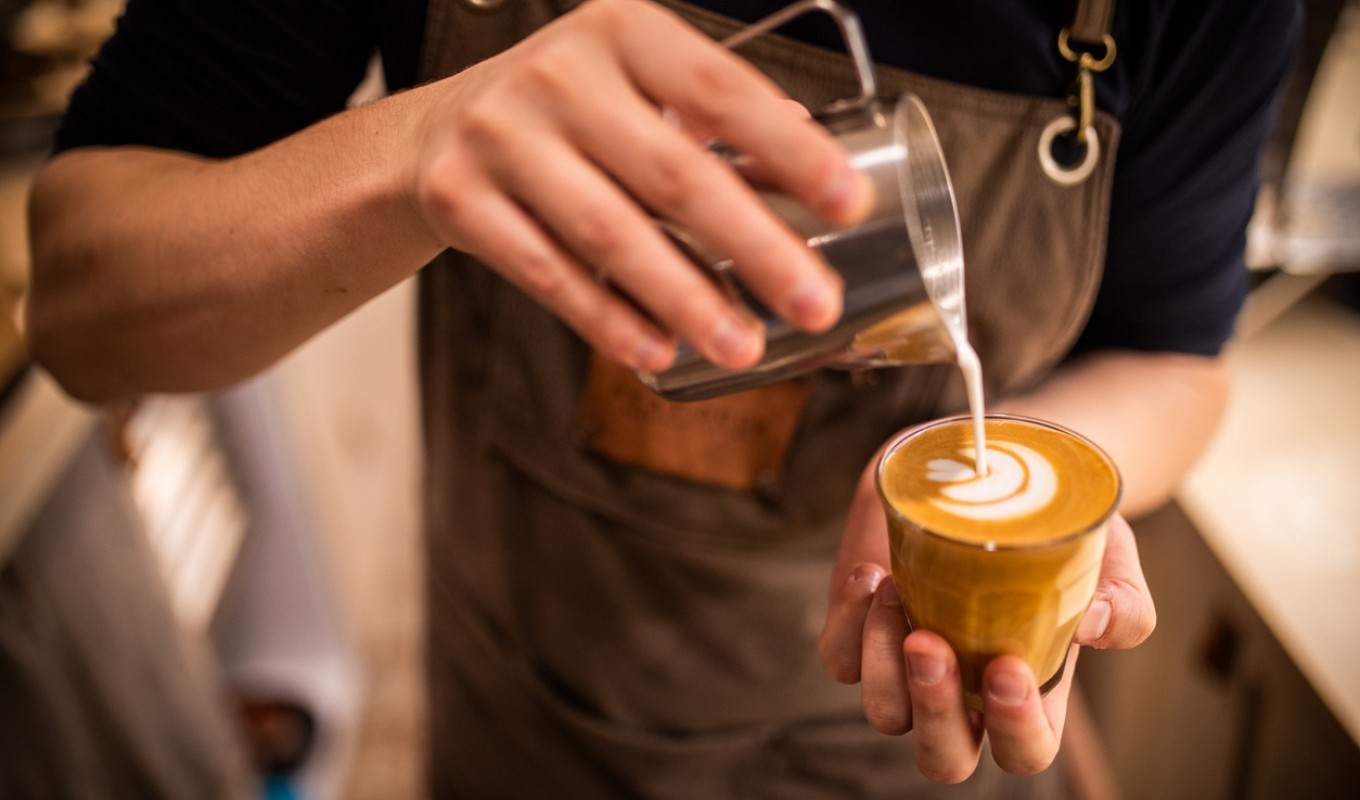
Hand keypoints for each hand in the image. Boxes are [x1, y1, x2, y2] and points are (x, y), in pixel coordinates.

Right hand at [406, 0, 872, 372]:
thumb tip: (812, 153)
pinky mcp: (461, 199)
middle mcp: (560, 74)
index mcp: (622, 32)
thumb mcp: (634, 84)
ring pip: (610, 232)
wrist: (433, 130)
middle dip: (755, 246)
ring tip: (742, 346)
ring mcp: (503, 136)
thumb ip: (713, 118)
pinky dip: (607, 319)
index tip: (850, 203)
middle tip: (815, 304)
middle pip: (674, 173)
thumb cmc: (563, 110)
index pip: (722, 90)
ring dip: (685, 298)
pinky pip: (547, 273)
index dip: (791, 150)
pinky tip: (658, 353)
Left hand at [819, 461, 1155, 781]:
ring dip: (882, 661)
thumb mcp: (1105, 554)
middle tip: (931, 644)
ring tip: (897, 591)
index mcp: (1028, 693)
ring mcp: (908, 667)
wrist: (988, 468)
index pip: (1025, 751)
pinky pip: (840, 658)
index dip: (1015, 729)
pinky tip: (871, 575)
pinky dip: (847, 622)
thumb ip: (1121, 600)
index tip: (1007, 666)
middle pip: (944, 757)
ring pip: (884, 712)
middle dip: (933, 711)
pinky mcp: (863, 632)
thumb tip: (1096, 627)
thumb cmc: (1052, 526)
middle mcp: (964, 693)